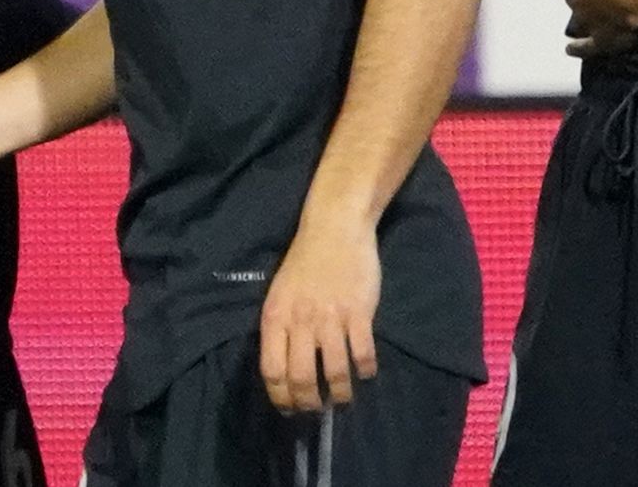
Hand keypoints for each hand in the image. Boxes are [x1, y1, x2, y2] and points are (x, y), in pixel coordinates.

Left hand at [259, 212, 382, 411]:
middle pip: (301, 379)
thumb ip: (280, 328)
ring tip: (342, 399)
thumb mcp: (280, 293)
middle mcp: (301, 321)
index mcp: (276, 317)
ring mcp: (331, 318)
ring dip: (339, 395)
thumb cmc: (305, 261)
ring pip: (334, 372)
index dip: (280, 397)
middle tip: (316, 409)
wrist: (335, 228)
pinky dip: (364, 370)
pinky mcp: (359, 312)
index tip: (289, 408)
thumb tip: (283, 370)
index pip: (272, 370)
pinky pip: (362, 354)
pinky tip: (365, 372)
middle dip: (309, 403)